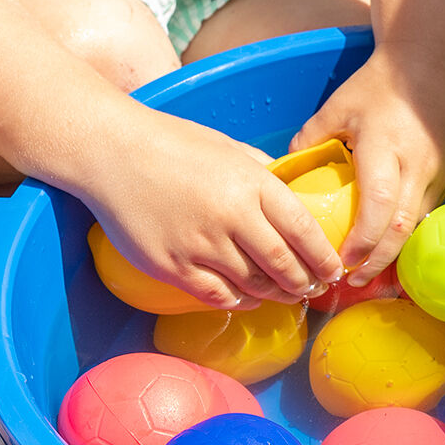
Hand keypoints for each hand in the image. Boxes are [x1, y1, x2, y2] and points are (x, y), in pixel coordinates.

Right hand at [85, 109, 343, 309]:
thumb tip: (291, 192)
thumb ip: (263, 172)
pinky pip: (216, 295)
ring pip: (252, 284)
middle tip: (314, 288)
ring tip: (287, 295)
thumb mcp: (228, 147)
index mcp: (251, 183)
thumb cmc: (171, 143)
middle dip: (305, 282)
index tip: (334, 269)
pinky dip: (239, 301)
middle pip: (283, 264)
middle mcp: (230, 216)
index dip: (324, 257)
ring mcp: (199, 244)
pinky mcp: (171, 265)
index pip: (303, 229)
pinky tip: (249, 298)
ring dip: (276, 294)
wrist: (110, 151)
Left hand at [289, 45, 444, 281]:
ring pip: (418, 224)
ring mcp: (440, 170)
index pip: (377, 206)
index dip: (362, 241)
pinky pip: (429, 210)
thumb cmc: (380, 82)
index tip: (342, 261)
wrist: (435, 57)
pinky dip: (407, 231)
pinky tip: (389, 242)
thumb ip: (311, 138)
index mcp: (384, 146)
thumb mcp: (338, 105)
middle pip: (401, 228)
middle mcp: (417, 164)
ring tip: (368, 270)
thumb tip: (284, 173)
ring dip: (394, 251)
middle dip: (377, 262)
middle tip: (352, 282)